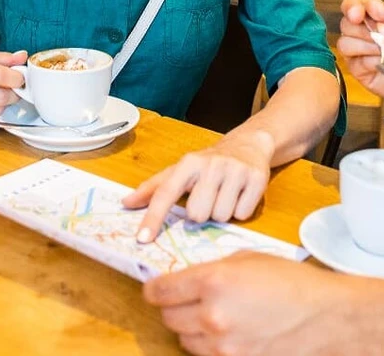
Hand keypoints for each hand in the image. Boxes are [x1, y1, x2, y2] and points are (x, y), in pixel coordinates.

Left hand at [124, 129, 275, 241]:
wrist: (249, 144)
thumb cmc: (209, 162)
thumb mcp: (182, 170)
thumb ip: (154, 188)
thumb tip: (125, 203)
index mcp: (189, 163)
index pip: (166, 193)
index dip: (153, 217)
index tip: (142, 239)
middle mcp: (212, 164)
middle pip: (197, 214)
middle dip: (202, 213)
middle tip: (208, 198)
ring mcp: (236, 170)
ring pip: (220, 216)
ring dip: (221, 213)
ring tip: (225, 196)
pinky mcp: (257, 178)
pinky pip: (242, 214)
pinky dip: (240, 211)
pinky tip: (240, 196)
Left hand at [144, 252, 357, 355]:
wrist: (324, 316)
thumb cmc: (293, 282)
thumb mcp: (251, 259)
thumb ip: (215, 268)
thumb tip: (191, 278)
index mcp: (213, 281)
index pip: (160, 291)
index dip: (154, 288)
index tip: (156, 288)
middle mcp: (211, 315)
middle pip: (168, 317)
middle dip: (174, 307)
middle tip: (188, 299)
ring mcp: (221, 346)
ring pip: (183, 340)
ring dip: (191, 328)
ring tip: (215, 316)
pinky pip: (204, 355)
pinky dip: (209, 345)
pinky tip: (228, 332)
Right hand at [338, 0, 383, 101]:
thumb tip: (374, 7)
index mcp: (371, 15)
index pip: (352, 4)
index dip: (352, 7)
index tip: (359, 14)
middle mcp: (361, 32)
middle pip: (346, 25)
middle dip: (369, 30)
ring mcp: (358, 52)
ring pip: (346, 45)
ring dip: (372, 47)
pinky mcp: (360, 71)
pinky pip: (358, 63)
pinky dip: (378, 61)